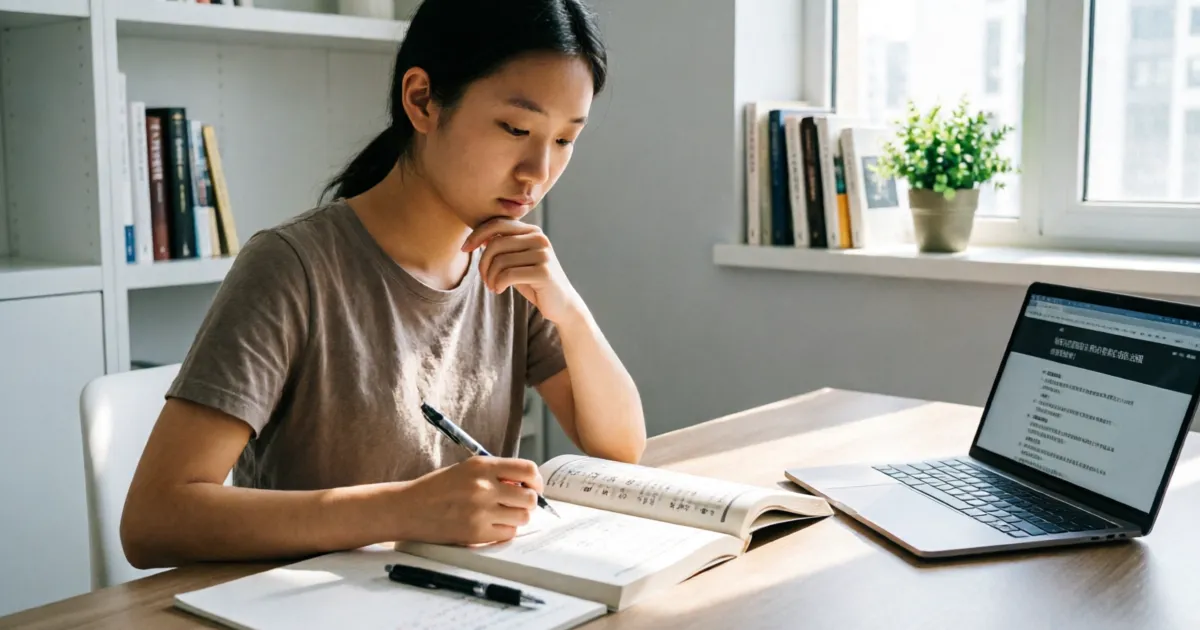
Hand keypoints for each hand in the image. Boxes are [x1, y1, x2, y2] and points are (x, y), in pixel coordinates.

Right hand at [394, 456, 542, 545]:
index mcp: (482, 465)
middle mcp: (483, 486)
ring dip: (517, 517)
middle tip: (518, 505)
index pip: (527, 469)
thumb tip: (526, 485)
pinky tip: (491, 526)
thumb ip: (495, 474)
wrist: (408, 508)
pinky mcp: (476, 533)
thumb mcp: (466, 470)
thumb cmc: (437, 488)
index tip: (533, 487)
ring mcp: (480, 510)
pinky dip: (504, 531)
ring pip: (522, 517)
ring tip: (502, 516)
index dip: (536, 481)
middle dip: (528, 502)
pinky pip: (508, 534)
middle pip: (529, 497)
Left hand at [463, 218, 582, 324]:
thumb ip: (503, 246)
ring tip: (492, 286)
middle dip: (483, 263)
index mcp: (532, 231)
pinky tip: (499, 290)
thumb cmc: (533, 281)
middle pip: (496, 244)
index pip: (498, 223)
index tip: (465, 249)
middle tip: (484, 279)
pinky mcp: (543, 272)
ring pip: (500, 261)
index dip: (477, 234)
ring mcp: (543, 254)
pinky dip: (498, 284)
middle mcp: (539, 238)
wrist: (561, 303)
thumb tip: (479, 237)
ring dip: (490, 277)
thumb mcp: (517, 260)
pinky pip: (508, 275)